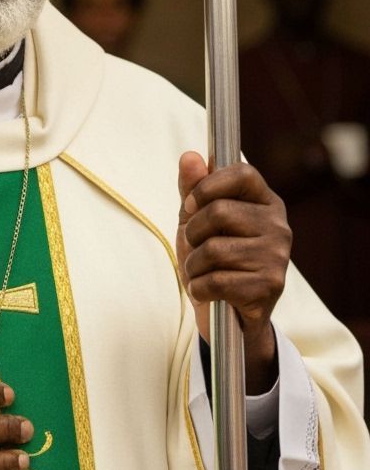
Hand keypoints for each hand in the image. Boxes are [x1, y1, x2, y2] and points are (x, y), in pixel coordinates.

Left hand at [177, 153, 290, 392]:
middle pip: (219, 211)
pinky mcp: (271, 285)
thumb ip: (193, 189)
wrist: (228, 313)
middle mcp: (279, 225)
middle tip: (194, 248)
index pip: (242, 173)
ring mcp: (278, 255)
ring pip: (214, 249)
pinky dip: (199, 288)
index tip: (191, 206)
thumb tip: (189, 156)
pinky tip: (205, 291)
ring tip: (199, 272)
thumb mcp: (198, 220)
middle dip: (192, 233)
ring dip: (193, 265)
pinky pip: (217, 280)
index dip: (208, 186)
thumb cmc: (213, 259)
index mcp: (265, 201)